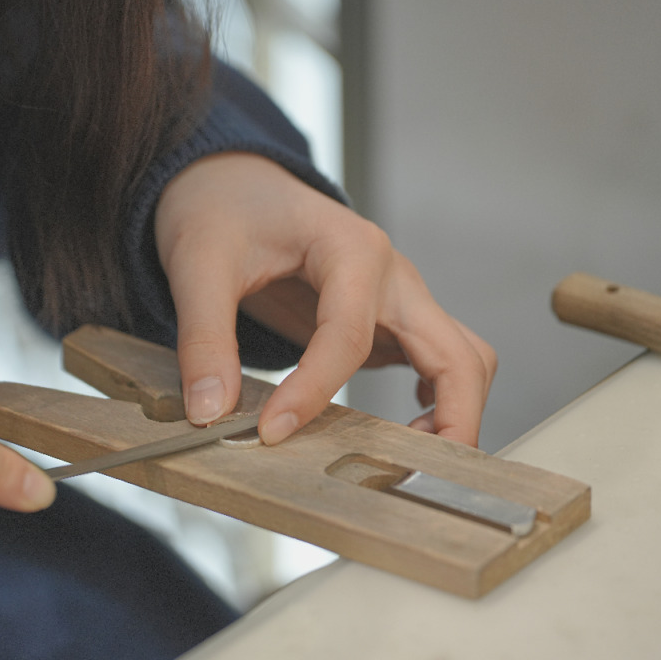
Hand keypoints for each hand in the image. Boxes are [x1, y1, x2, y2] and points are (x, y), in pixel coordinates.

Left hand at [154, 152, 496, 446]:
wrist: (231, 183)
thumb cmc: (221, 209)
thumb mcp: (198, 264)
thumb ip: (205, 338)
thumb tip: (209, 412)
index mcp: (351, 249)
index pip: (349, 335)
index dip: (314, 392)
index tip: (273, 433)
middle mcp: (390, 275)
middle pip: (457, 353)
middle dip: (453, 418)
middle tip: (414, 476)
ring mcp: (396, 299)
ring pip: (462, 358)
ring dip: (455, 411)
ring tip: (409, 460)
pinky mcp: (386, 320)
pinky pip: (435, 362)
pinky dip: (436, 401)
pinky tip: (402, 432)